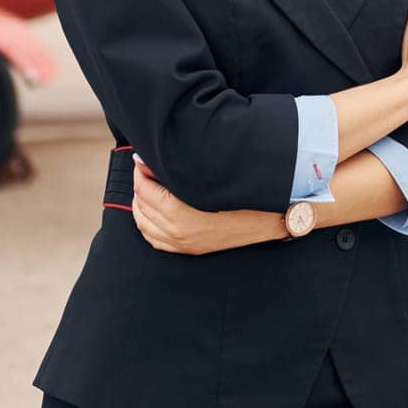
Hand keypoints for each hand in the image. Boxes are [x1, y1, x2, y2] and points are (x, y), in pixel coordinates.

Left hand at [132, 161, 278, 253]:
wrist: (266, 220)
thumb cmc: (242, 195)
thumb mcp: (208, 179)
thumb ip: (178, 169)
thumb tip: (152, 159)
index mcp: (179, 214)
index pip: (145, 189)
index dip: (141, 171)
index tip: (142, 159)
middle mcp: (177, 232)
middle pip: (141, 205)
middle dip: (140, 184)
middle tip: (145, 169)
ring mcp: (181, 243)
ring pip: (143, 224)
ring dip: (141, 204)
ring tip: (147, 187)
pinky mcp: (187, 249)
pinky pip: (153, 239)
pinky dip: (146, 223)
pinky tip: (151, 211)